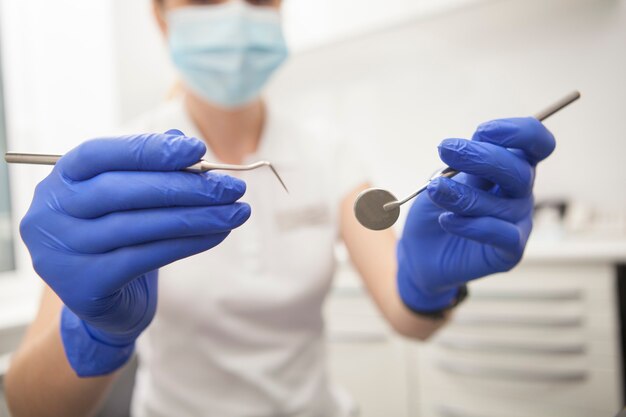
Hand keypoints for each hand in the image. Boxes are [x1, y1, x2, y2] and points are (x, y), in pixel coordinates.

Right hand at [20, 131, 249, 374]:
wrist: (101, 301)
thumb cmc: (115, 238)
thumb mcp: (126, 198)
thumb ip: (148, 167)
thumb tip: (182, 139)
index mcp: (60, 181)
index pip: (100, 154)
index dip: (149, 149)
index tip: (199, 149)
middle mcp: (52, 214)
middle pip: (124, 191)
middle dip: (186, 186)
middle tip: (232, 187)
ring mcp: (64, 252)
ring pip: (140, 226)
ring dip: (197, 216)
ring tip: (236, 212)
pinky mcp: (87, 284)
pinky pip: (147, 257)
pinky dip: (188, 243)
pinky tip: (218, 234)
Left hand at [397, 117, 555, 311]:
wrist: (420, 252)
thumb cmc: (436, 208)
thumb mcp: (444, 179)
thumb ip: (463, 165)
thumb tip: (474, 146)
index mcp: (510, 166)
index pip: (536, 142)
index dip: (520, 132)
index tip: (482, 131)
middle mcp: (519, 192)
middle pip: (519, 169)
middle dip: (481, 157)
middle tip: (445, 150)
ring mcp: (518, 222)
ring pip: (502, 204)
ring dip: (464, 194)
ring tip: (434, 190)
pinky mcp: (510, 251)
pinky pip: (500, 234)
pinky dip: (470, 225)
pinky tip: (446, 220)